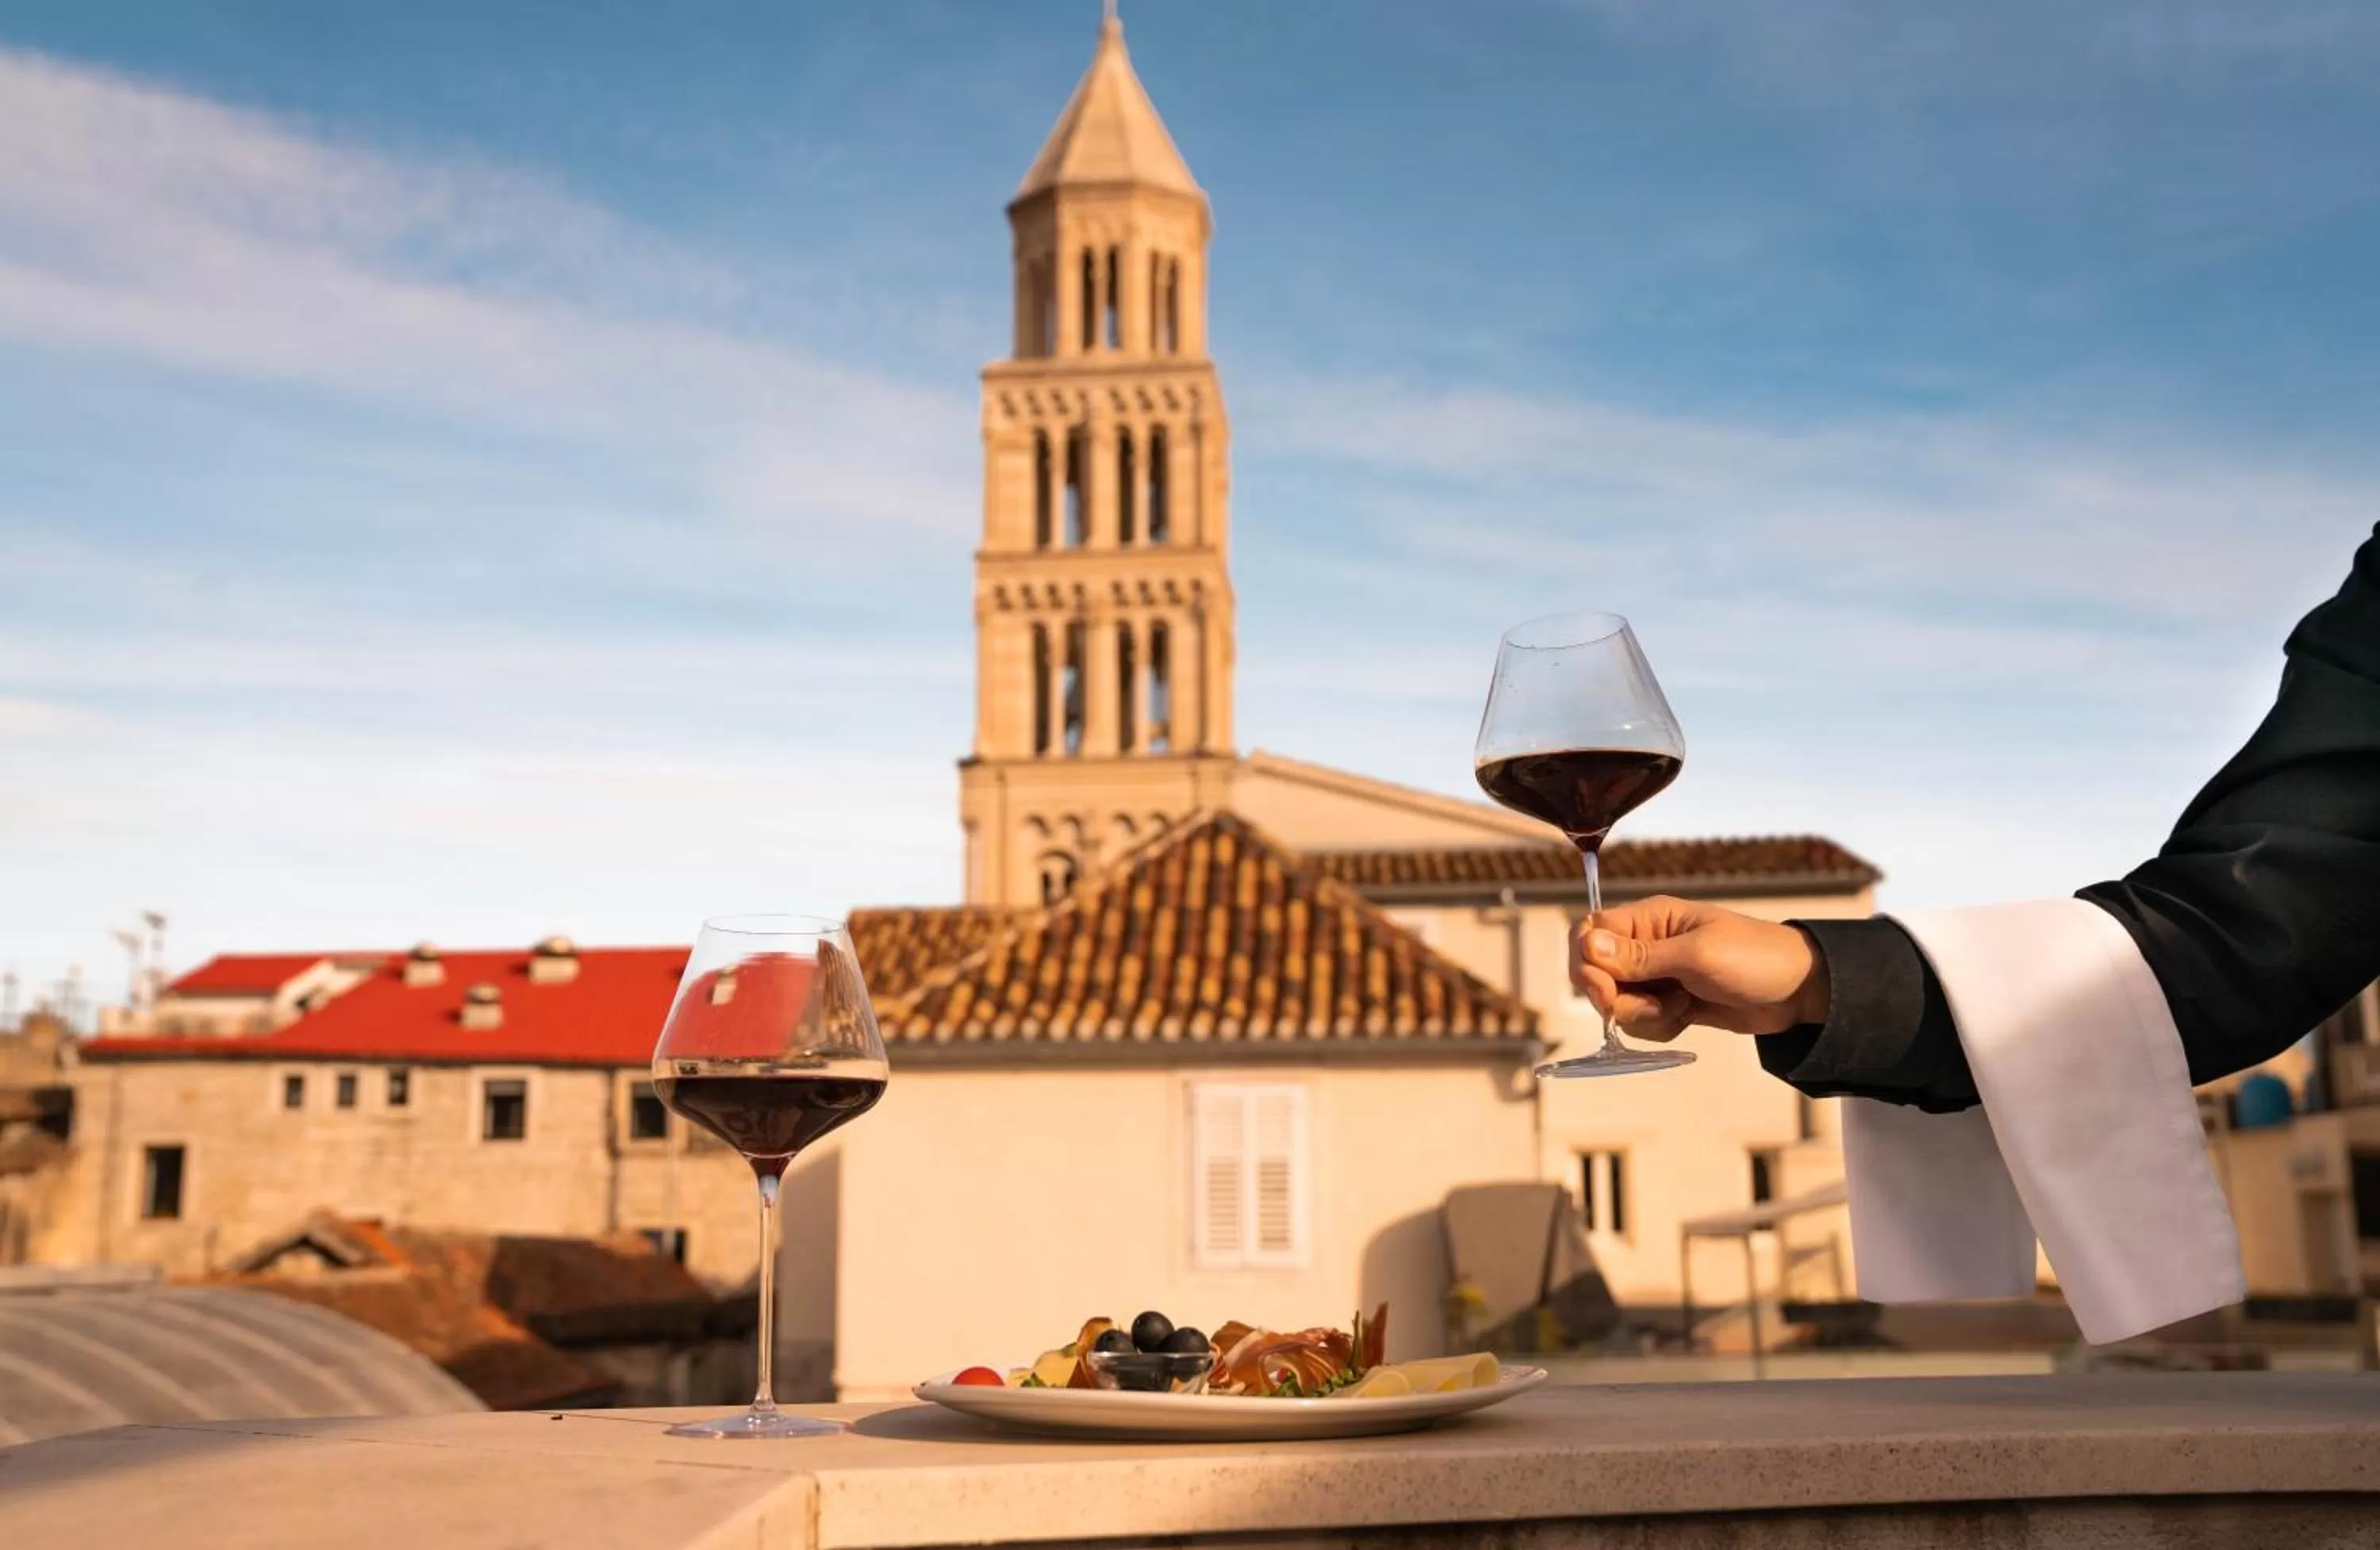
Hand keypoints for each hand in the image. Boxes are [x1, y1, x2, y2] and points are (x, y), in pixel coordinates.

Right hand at [1569, 896, 1827, 1040]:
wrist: (1800, 992)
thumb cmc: (1755, 958)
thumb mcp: (1696, 955)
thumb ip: (1640, 955)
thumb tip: (1587, 944)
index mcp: (1649, 919)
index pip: (1589, 933)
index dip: (1586, 963)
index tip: (1605, 990)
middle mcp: (1646, 945)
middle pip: (1596, 974)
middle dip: (1617, 998)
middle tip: (1653, 1005)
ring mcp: (1657, 976)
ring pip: (1617, 1003)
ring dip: (1643, 1016)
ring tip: (1680, 1007)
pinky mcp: (1669, 1003)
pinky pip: (1640, 1022)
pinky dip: (1658, 1027)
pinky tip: (1687, 1017)